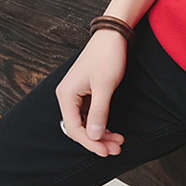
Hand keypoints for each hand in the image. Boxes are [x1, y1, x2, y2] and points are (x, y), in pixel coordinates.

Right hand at [55, 30, 127, 156]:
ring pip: (87, 122)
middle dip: (98, 140)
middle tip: (116, 149)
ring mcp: (76, 94)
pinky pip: (91, 113)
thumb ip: (99, 112)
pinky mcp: (86, 91)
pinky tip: (112, 130)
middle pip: (80, 127)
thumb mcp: (105, 86)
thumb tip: (94, 136)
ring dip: (102, 133)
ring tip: (118, 141)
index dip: (90, 143)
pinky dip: (102, 122)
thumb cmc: (107, 55)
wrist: (113, 34)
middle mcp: (68, 96)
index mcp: (66, 95)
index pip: (74, 129)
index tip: (105, 151)